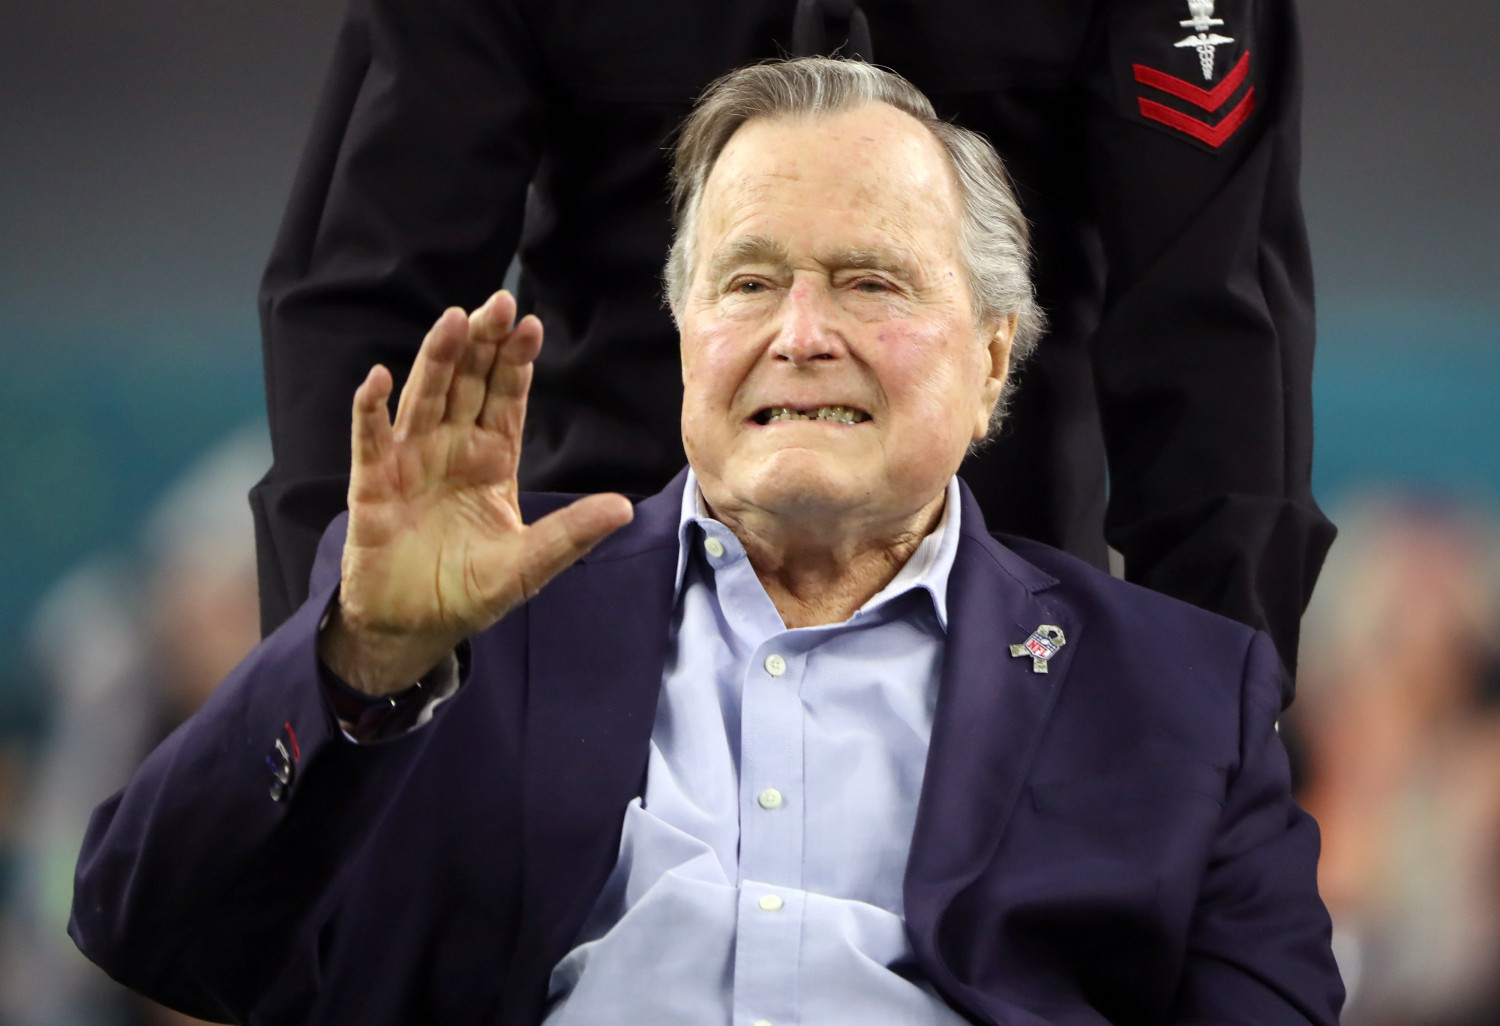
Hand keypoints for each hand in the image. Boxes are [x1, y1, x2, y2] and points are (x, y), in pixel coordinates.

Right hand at [318, 291, 633, 694]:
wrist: (412, 627)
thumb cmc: (468, 591)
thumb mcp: (527, 565)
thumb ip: (570, 535)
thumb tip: (624, 509)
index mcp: (491, 459)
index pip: (505, 398)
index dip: (516, 362)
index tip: (531, 325)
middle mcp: (450, 449)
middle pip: (467, 384)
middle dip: (483, 343)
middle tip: (498, 301)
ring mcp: (409, 462)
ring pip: (424, 398)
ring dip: (436, 359)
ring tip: (453, 321)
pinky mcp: (372, 487)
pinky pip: (370, 441)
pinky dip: (371, 410)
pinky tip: (379, 378)